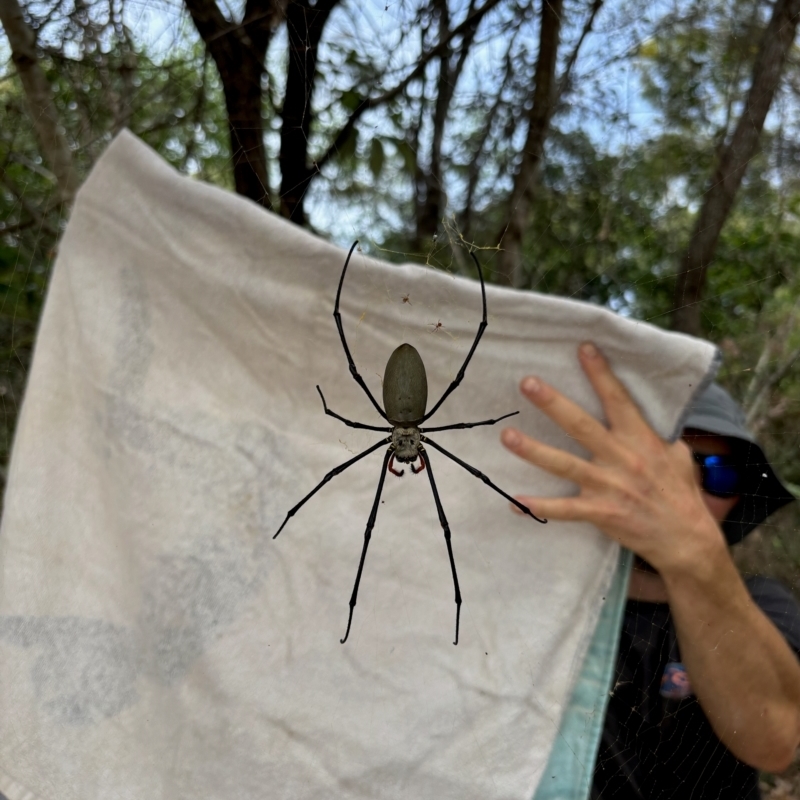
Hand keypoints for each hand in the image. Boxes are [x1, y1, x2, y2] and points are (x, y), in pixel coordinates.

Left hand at [500, 342, 725, 576]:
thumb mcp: (677, 455)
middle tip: (527, 383)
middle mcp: (622, 458)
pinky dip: (540, 506)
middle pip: (581, 425)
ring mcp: (609, 486)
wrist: (688, 540)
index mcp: (641, 439)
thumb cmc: (681, 494)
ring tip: (507, 436)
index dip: (600, 373)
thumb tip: (645, 415)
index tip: (582, 348)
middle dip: (553, 403)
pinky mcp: (601, 512)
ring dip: (533, 451)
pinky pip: (564, 509)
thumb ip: (655, 434)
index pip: (618, 399)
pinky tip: (514, 502)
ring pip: (564, 464)